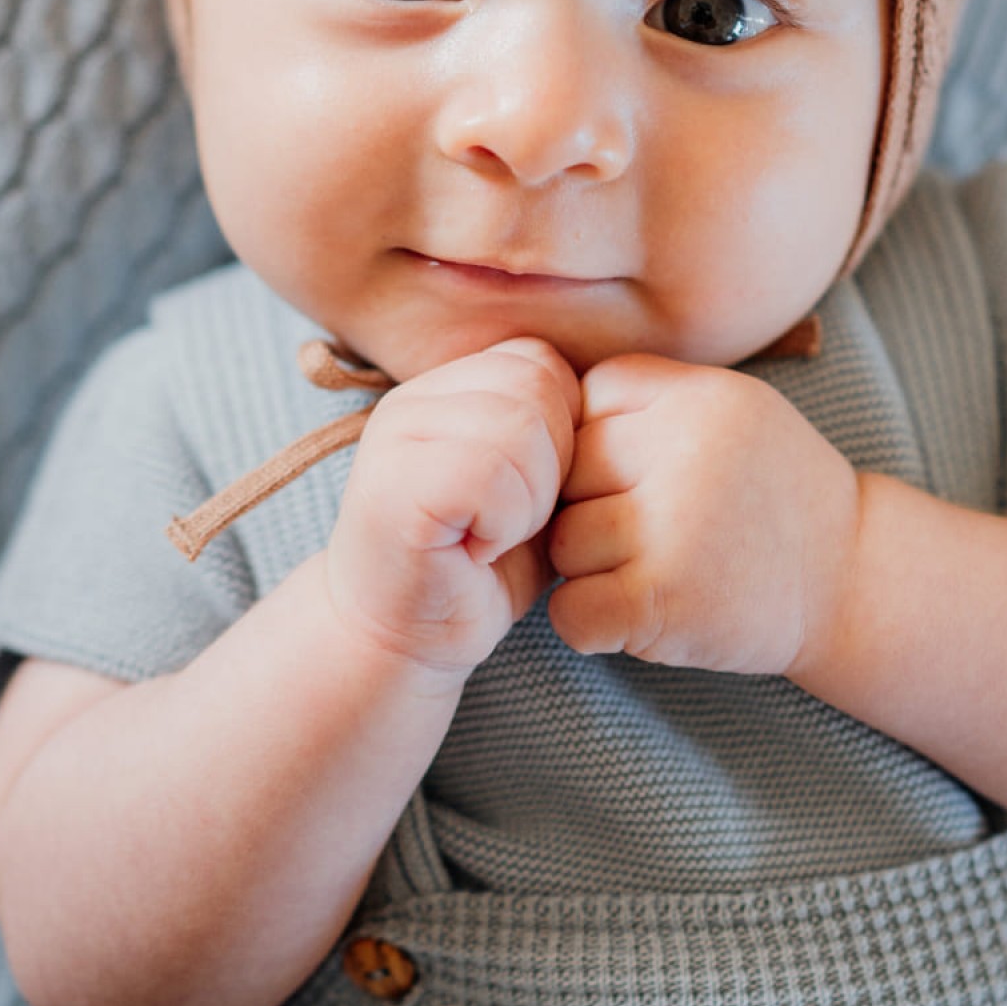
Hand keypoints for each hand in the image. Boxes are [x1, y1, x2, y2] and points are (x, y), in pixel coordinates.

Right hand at [325, 337, 579, 677]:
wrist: (401, 644)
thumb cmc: (474, 570)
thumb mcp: (528, 489)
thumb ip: (552, 434)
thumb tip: (612, 403)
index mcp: (441, 390)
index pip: (538, 361)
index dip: (563, 428)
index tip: (532, 492)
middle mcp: (410, 402)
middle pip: (535, 386)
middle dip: (554, 463)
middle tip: (516, 522)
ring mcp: (394, 440)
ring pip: (517, 425)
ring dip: (530, 498)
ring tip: (496, 537)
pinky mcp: (394, 489)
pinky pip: (489, 474)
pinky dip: (504, 522)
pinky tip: (479, 552)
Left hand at [547, 356, 860, 675]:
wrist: (854, 583)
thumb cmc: (773, 498)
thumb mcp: (731, 412)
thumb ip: (649, 400)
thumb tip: (530, 412)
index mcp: (700, 396)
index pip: (588, 396)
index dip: (602, 440)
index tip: (644, 473)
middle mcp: (685, 451)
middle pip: (567, 469)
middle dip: (591, 505)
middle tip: (649, 533)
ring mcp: (674, 526)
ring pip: (562, 541)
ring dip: (591, 569)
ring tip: (655, 571)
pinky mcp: (665, 598)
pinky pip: (570, 610)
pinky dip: (590, 623)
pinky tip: (637, 615)